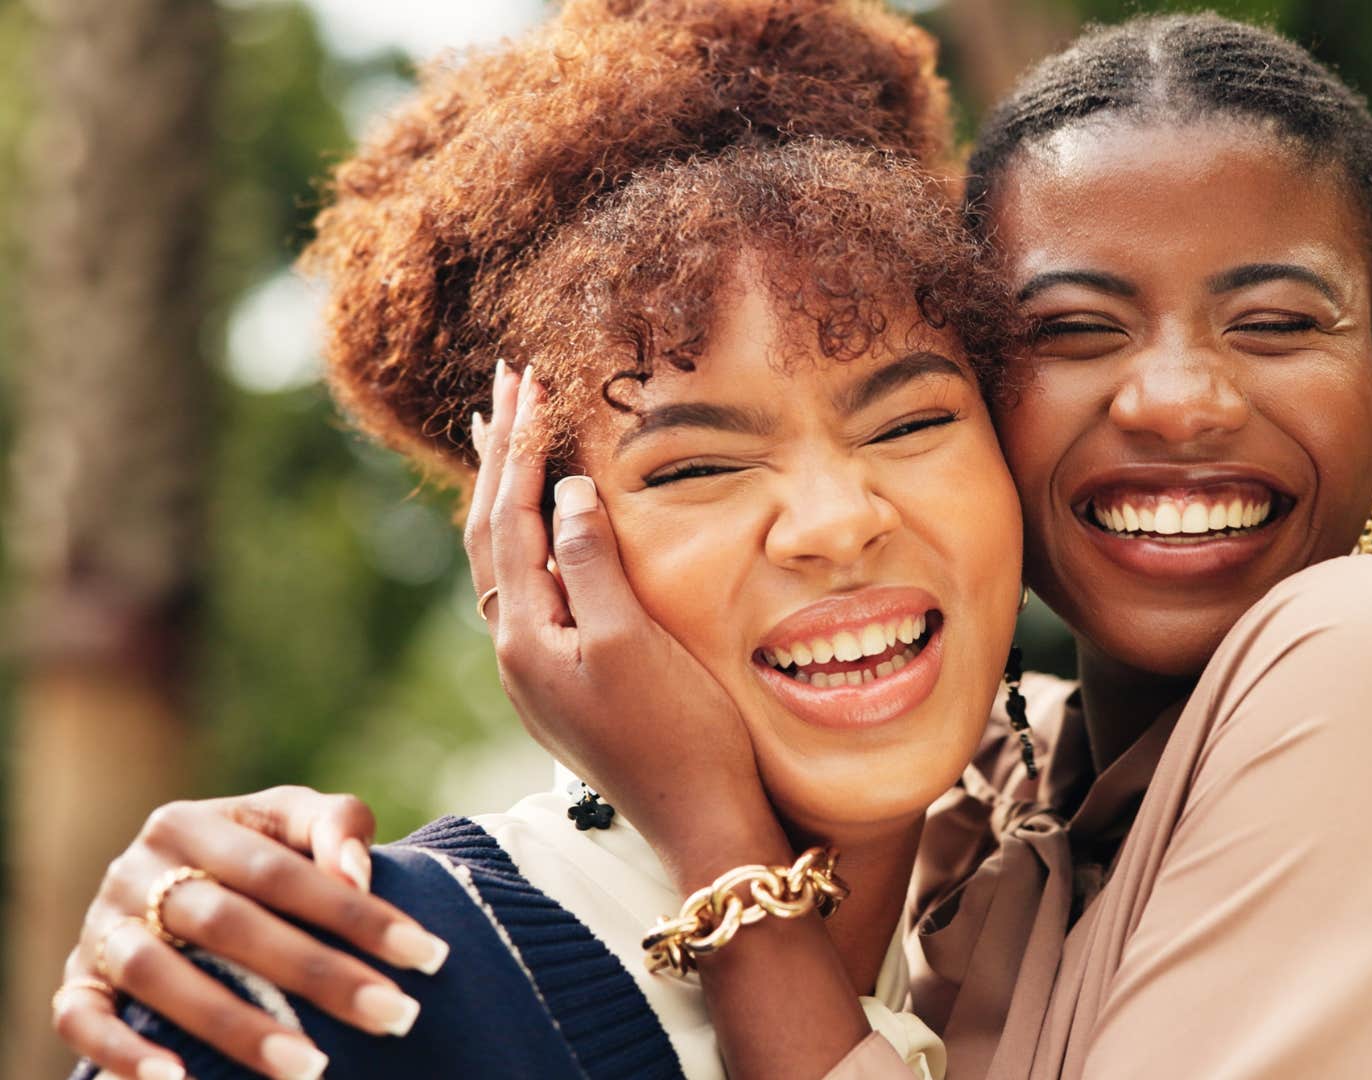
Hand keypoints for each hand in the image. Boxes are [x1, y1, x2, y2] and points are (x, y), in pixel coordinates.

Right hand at [52, 787, 450, 1079]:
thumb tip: (355, 875)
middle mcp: (136, 871)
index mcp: (192, 823)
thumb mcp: (292, 822)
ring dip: (235, 1027)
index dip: (357, 914)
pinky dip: (125, 1055)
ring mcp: (101, 928)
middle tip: (395, 1016)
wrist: (170, 885)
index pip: (283, 870)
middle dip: (318, 975)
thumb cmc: (256, 856)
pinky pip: (83, 1022)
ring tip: (311, 1067)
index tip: (429, 955)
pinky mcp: (76, 983)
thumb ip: (334, 828)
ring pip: (161, 976)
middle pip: (230, 924)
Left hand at [468, 364, 784, 882]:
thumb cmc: (679, 734)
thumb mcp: (633, 641)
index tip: (531, 380)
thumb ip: (591, 563)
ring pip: (506, 561)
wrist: (701, 822)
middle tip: (509, 381)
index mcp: (526, 636)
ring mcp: (539, 669)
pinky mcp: (566, 681)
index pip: (508, 519)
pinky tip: (543, 524)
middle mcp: (517, 650)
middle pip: (491, 533)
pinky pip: (532, 586)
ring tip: (506, 434)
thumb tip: (566, 490)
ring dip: (507, 492)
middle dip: (502, 455)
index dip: (521, 447)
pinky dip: (530, 535)